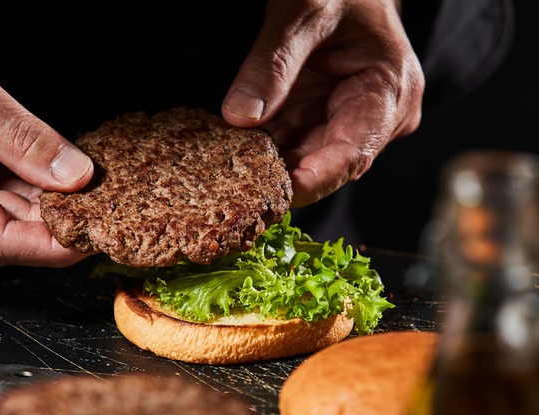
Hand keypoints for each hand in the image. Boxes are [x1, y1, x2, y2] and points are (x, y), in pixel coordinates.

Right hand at [0, 1, 93, 266]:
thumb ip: (21, 137)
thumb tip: (74, 176)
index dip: (52, 246)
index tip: (96, 237)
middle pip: (1, 235)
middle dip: (56, 222)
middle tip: (105, 205)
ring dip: (43, 207)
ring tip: (86, 189)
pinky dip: (23, 192)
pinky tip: (52, 179)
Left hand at [222, 0, 423, 206]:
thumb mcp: (304, 11)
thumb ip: (273, 63)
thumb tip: (241, 116)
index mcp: (389, 91)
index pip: (353, 152)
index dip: (315, 180)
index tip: (277, 196)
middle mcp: (375, 117)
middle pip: (325, 164)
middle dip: (280, 176)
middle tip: (234, 187)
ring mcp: (347, 120)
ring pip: (303, 159)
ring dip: (266, 165)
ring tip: (226, 169)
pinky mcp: (321, 118)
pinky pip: (290, 144)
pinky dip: (262, 148)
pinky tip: (232, 151)